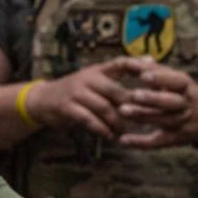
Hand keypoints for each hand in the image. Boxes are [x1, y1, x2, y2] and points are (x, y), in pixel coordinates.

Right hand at [24, 61, 141, 139]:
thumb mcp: (93, 79)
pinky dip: (102, 130)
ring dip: (117, 123)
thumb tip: (149, 61)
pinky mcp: (67, 107)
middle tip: (144, 120)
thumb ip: (117, 76)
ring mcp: (76, 92)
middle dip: (132, 107)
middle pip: (116, 91)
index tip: (156, 81)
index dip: (139, 69)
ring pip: (104, 108)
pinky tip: (110, 137)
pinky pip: (89, 120)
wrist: (41, 100)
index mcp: (97, 70)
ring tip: (125, 132)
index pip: (121, 63)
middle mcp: (87, 78)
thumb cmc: (75, 91)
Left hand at [113, 60, 197, 148]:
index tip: (143, 75)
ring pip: (162, 120)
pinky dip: (140, 142)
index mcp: (186, 88)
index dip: (161, 78)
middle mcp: (186, 105)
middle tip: (134, 94)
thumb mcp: (175, 79)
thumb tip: (133, 60)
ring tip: (122, 111)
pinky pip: (157, 142)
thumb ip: (155, 70)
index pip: (177, 81)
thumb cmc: (184, 93)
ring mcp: (180, 123)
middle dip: (153, 98)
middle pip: (171, 102)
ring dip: (142, 116)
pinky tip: (123, 140)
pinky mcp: (173, 139)